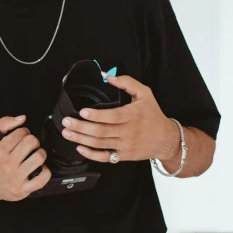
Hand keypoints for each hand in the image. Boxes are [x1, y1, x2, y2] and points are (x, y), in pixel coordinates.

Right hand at [0, 115, 50, 201]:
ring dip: (40, 153)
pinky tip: (39, 168)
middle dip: (33, 140)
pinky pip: (42, 179)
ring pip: (39, 158)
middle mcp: (7, 164)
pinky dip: (45, 171)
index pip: (21, 133)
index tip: (21, 137)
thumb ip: (3, 123)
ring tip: (34, 154)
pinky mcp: (23, 189)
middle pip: (31, 143)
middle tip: (29, 145)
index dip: (24, 132)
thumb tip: (22, 118)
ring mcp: (16, 178)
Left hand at [59, 74, 179, 162]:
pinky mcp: (123, 155)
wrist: (166, 139)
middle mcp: (128, 131)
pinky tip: (79, 148)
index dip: (96, 115)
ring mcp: (125, 145)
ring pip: (100, 144)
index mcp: (133, 115)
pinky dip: (91, 154)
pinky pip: (105, 157)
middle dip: (81, 127)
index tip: (82, 112)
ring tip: (67, 133)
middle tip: (66, 122)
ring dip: (81, 139)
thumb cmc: (153, 115)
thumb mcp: (145, 94)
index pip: (112, 116)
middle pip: (102, 131)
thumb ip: (127, 82)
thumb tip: (107, 76)